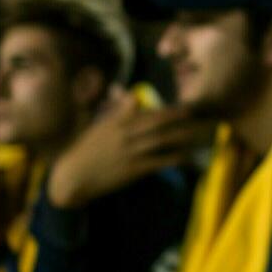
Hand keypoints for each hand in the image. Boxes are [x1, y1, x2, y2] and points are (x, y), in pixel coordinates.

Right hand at [49, 94, 209, 208]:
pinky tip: (188, 157)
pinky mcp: (133, 169)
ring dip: (182, 135)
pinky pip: (159, 161)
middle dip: (177, 116)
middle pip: (156, 121)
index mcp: (115, 122)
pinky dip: (175, 158)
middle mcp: (124, 134)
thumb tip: (132, 95)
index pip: (142, 108)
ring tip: (199, 132)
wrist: (72, 177)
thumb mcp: (99, 126)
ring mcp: (130, 151)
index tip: (181, 106)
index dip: (162, 107)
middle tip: (195, 112)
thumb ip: (118, 111)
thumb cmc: (84, 151)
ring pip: (161, 139)